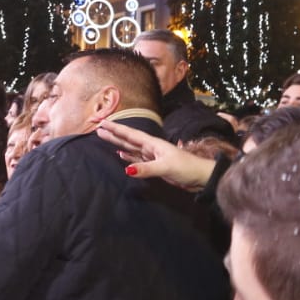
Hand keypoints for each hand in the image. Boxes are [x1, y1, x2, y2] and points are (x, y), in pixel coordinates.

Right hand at [96, 120, 218, 191]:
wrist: (200, 176)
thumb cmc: (186, 168)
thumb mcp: (166, 167)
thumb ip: (147, 168)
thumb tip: (127, 169)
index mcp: (153, 144)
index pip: (131, 134)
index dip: (116, 129)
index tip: (103, 123)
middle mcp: (151, 147)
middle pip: (128, 139)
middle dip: (114, 134)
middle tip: (99, 128)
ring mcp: (153, 156)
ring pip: (131, 148)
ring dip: (118, 143)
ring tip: (105, 138)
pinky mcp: (155, 165)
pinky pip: (137, 159)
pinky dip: (128, 156)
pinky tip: (121, 155)